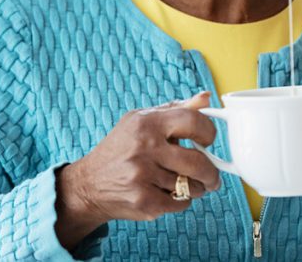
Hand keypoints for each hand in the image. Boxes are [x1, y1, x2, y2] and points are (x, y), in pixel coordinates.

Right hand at [54, 92, 220, 249]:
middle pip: (198, 162)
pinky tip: (168, 194)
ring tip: (184, 183)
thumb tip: (206, 97)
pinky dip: (181, 201)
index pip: (194, 122)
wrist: (89, 184)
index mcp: (147, 122)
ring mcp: (143, 176)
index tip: (208, 141)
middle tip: (211, 176)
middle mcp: (144, 147)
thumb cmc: (121, 148)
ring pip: (192, 186)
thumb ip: (176, 109)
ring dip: (195, 188)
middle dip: (211, 173)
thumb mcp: (142, 120)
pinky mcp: (143, 201)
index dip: (209, 132)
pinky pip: (181, 204)